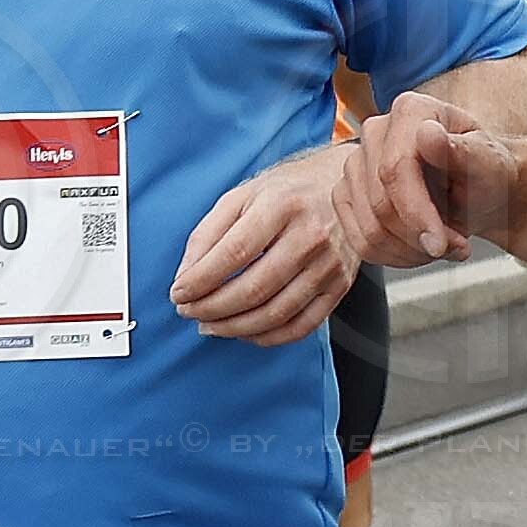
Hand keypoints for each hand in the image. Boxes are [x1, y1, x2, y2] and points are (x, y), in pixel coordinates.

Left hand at [171, 147, 357, 344]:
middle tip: (189, 311)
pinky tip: (245, 331)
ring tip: (209, 324)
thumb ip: (208, 233)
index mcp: (281, 206)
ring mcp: (329, 264)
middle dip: (210, 308)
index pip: (234, 254)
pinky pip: (301, 326)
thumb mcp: (242, 196)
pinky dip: (267, 337)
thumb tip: (186, 276)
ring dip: (233, 327)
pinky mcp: (340, 286)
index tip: (179, 293)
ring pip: (274, 314)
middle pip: (253, 289)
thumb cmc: (290, 192)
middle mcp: (310, 236)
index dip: (200, 280)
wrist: (348, 189)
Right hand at [339, 89, 520, 268]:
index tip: (441, 244)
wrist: (482, 192)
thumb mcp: (489, 164)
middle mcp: (375, 131)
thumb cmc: (488, 173)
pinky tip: (421, 249)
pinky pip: (358, 241)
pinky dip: (394, 256)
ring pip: (368, 229)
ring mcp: (355, 164)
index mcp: (412, 110)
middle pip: (380, 204)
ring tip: (444, 246)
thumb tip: (427, 133)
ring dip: (411, 251)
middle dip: (421, 237)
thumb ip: (461, 151)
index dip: (417, 212)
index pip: (397, 168)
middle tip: (456, 247)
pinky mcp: (347, 194)